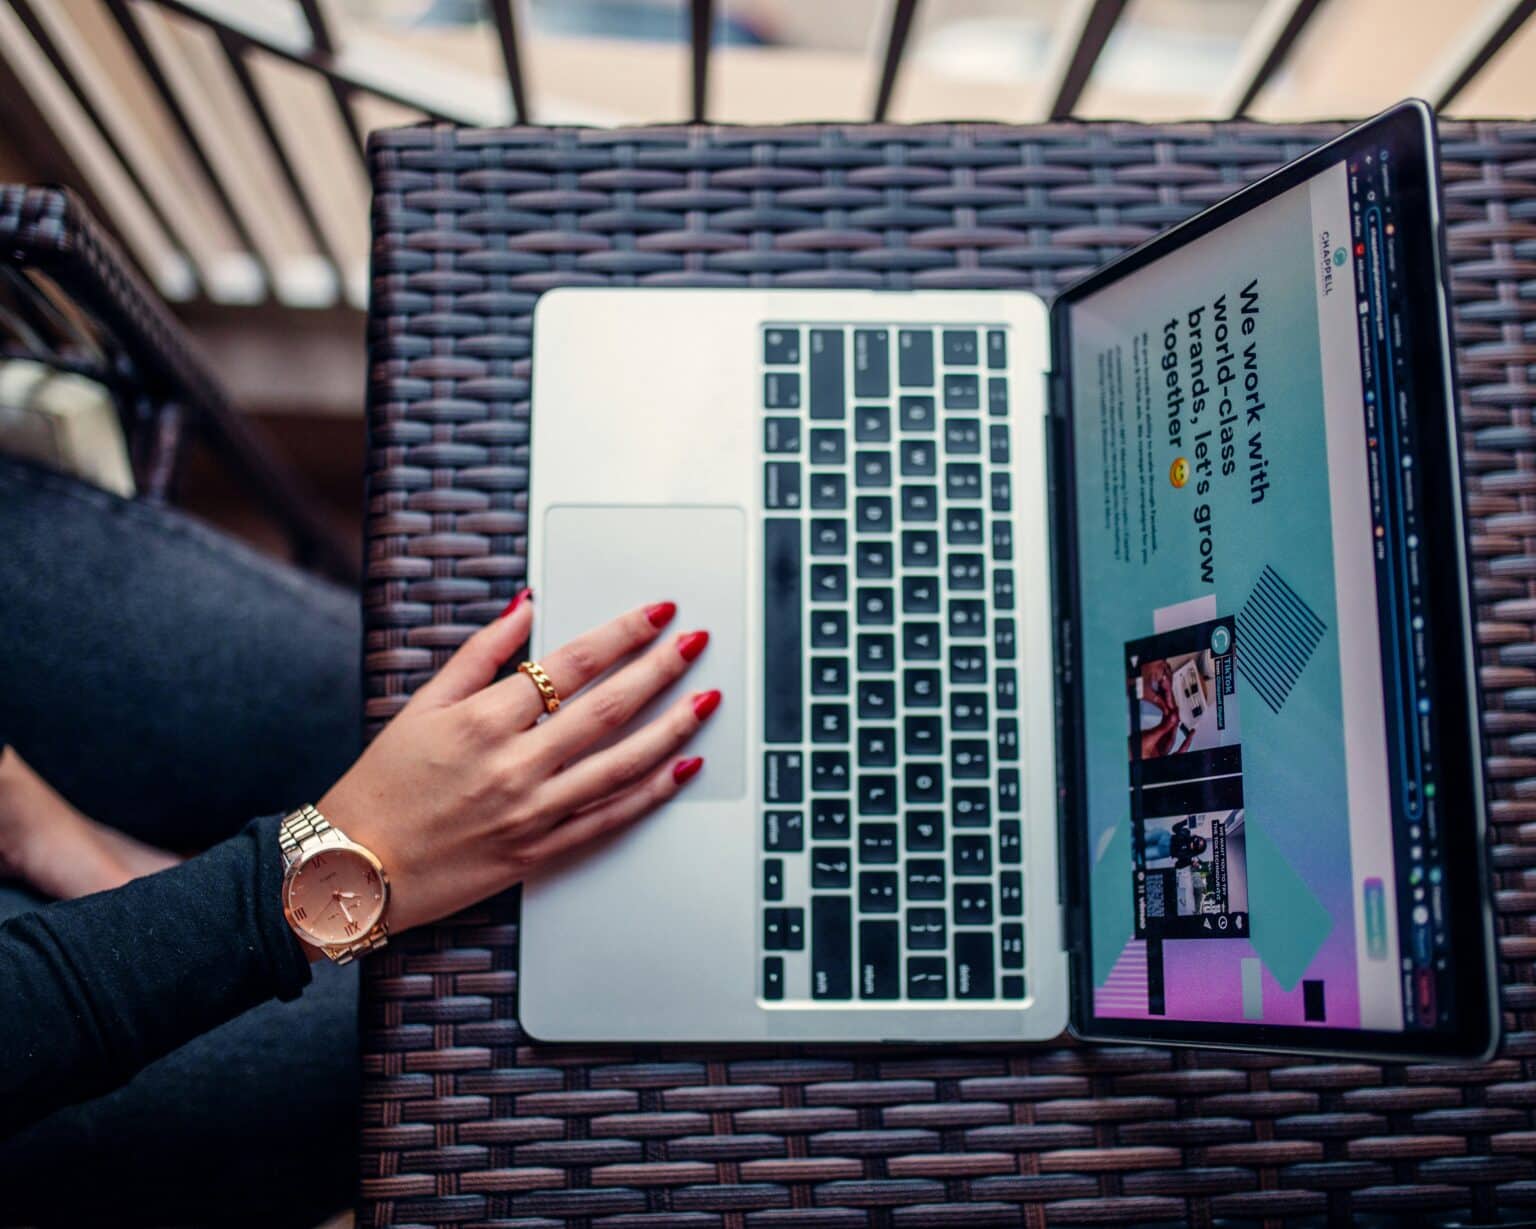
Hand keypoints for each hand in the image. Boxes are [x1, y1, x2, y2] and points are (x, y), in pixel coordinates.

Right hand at [318, 593, 715, 934]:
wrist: (353, 870)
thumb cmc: (383, 786)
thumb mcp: (421, 705)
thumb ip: (480, 653)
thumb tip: (527, 606)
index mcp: (483, 720)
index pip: (572, 664)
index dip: (622, 634)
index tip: (658, 613)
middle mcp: (514, 764)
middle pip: (608, 708)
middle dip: (660, 669)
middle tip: (697, 642)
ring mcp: (532, 811)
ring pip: (620, 763)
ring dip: (671, 727)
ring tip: (706, 698)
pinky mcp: (539, 851)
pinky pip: (608, 818)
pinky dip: (650, 792)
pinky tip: (683, 768)